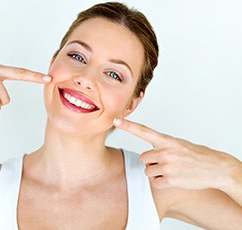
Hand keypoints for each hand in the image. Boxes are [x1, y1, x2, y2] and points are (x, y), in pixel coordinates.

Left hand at [113, 118, 240, 189]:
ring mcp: (167, 166)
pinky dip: (162, 182)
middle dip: (152, 161)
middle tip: (166, 162)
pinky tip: (174, 178)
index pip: (143, 131)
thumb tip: (147, 153)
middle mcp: (165, 152)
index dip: (128, 126)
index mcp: (166, 140)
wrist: (215, 168)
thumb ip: (161, 145)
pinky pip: (155, 182)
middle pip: (143, 158)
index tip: (116, 120)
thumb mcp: (178, 144)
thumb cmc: (196, 154)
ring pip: (148, 170)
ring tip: (172, 169)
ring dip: (157, 172)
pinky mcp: (170, 180)